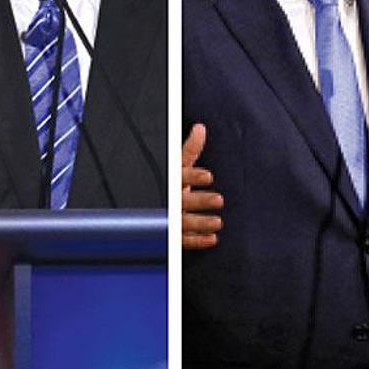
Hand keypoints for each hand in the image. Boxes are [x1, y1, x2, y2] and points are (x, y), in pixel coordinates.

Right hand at [182, 123, 223, 249]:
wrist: (150, 213)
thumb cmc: (170, 185)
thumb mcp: (178, 167)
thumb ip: (190, 150)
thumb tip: (201, 128)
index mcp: (172, 181)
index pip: (181, 177)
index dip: (194, 176)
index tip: (208, 176)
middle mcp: (170, 200)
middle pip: (183, 200)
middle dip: (200, 200)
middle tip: (219, 199)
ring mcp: (170, 219)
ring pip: (184, 222)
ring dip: (201, 223)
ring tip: (218, 222)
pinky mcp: (173, 236)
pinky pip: (183, 241)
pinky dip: (197, 241)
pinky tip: (212, 239)